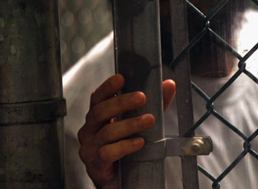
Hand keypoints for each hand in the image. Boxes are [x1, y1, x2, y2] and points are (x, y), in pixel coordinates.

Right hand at [77, 74, 175, 188]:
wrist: (122, 181)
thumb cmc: (127, 150)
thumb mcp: (142, 124)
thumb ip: (155, 105)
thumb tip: (168, 85)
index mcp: (98, 118)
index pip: (98, 98)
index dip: (108, 87)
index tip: (121, 79)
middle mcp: (90, 131)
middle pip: (100, 111)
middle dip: (122, 103)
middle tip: (141, 97)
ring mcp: (90, 148)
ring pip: (107, 132)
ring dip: (130, 124)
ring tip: (149, 120)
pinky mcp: (95, 166)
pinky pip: (107, 153)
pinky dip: (125, 146)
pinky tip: (139, 143)